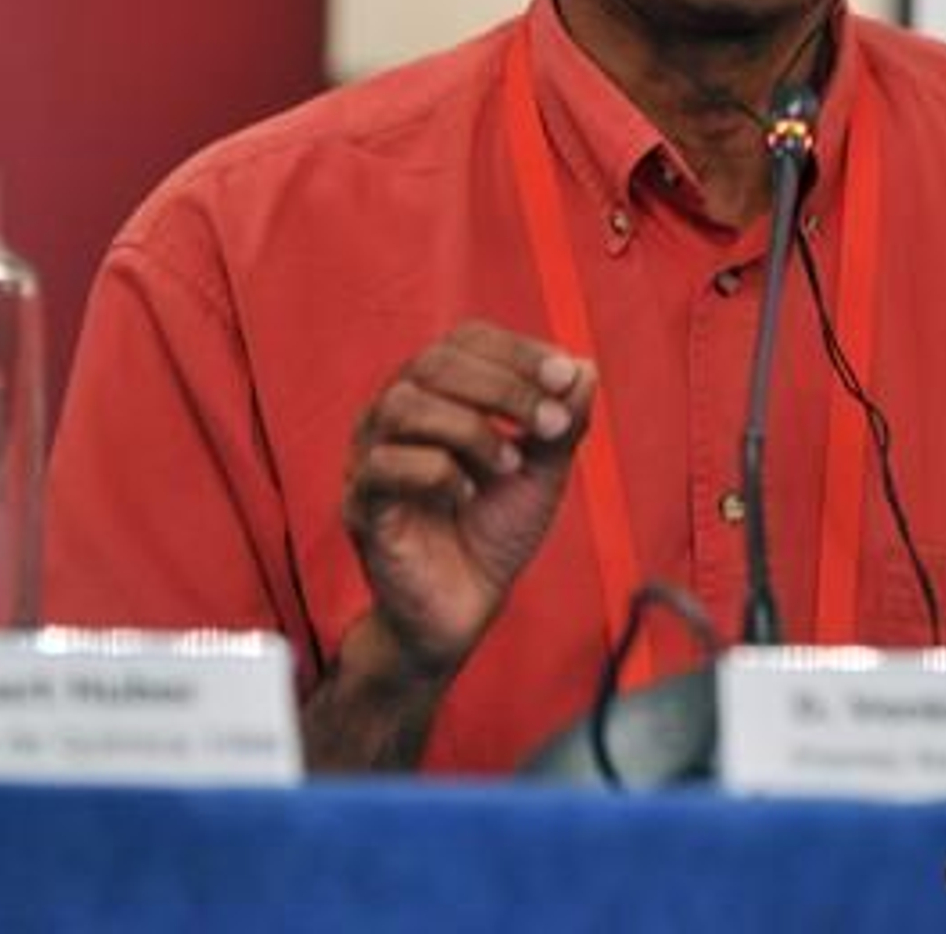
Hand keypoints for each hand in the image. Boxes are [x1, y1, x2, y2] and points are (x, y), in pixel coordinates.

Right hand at [342, 319, 595, 679]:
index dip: (518, 350)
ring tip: (510, 464)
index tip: (566, 377)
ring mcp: (370, 455)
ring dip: (471, 429)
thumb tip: (585, 369)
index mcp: (438, 392)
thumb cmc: (498, 525)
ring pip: (404, 405)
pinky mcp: (360, 505)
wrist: (466, 604)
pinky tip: (467, 496)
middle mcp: (395, 412)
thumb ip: (563, 422)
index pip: (467, 340)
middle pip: (435, 363)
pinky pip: (383, 466)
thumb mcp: (545, 469)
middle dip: (505, 387)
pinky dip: (437, 473)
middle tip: (552, 424)